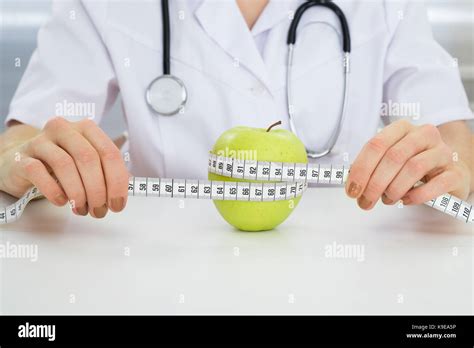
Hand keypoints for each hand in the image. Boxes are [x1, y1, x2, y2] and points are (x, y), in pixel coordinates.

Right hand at [0, 117, 128, 217]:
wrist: (20, 162)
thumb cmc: (61, 166)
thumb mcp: (87, 164)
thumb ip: (108, 172)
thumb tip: (128, 188)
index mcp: (86, 129)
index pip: (110, 153)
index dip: (117, 182)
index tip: (118, 205)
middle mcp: (64, 130)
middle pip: (89, 158)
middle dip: (98, 190)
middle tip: (99, 211)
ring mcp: (40, 141)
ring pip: (65, 165)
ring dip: (78, 193)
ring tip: (81, 210)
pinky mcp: (21, 157)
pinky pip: (38, 172)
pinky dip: (54, 191)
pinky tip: (62, 201)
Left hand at [345, 120, 470, 209]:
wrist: (448, 172)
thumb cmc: (412, 166)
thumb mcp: (390, 160)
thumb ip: (371, 167)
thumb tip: (352, 184)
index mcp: (402, 129)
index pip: (376, 144)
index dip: (361, 169)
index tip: (352, 190)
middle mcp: (423, 135)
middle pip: (393, 157)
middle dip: (374, 183)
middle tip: (366, 201)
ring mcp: (442, 152)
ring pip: (413, 168)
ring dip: (394, 189)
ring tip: (387, 200)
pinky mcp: (455, 172)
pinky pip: (435, 184)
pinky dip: (416, 196)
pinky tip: (406, 200)